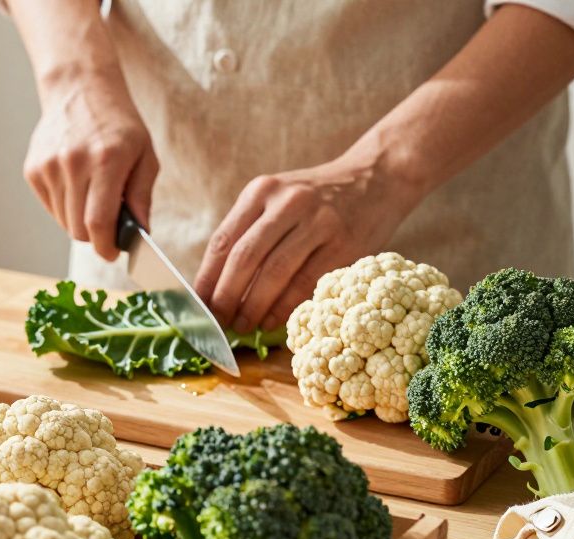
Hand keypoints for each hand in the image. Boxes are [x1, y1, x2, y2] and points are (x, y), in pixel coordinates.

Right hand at [23, 69, 157, 260]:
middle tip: (109, 225)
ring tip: (93, 195)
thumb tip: (141, 233)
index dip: (106, 246)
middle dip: (95, 236)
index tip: (113, 253)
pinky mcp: (33, 169)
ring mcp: (49, 166)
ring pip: (63, 222)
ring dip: (79, 220)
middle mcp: (73, 163)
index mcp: (106, 161)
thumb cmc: (118, 124)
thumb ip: (143, 196)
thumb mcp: (145, 155)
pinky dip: (65, 207)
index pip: (98, 222)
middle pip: (78, 229)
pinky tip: (76, 184)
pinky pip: (50, 207)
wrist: (79, 89)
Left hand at [194, 154, 420, 332]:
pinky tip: (272, 321)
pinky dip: (284, 307)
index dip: (206, 279)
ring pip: (274, 273)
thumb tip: (215, 287)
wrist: (376, 178)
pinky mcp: (344, 243)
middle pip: (244, 258)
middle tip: (218, 322)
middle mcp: (287, 202)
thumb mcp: (278, 199)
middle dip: (226, 297)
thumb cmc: (317, 199)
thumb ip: (249, 232)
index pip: (223, 241)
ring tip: (242, 326)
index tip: (197, 306)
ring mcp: (318, 221)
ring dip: (253, 307)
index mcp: (262, 191)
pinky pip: (306, 282)